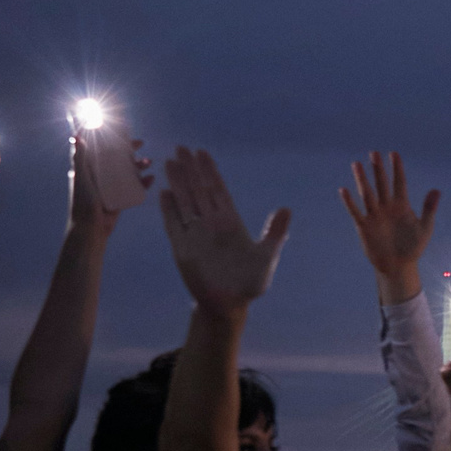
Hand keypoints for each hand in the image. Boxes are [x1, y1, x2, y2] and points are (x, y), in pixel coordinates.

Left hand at [69, 131, 149, 230]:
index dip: (109, 138)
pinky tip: (151, 179)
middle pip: (116, 158)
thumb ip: (80, 158)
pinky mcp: (120, 198)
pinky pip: (134, 188)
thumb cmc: (83, 202)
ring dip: (139, 165)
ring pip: (127, 171)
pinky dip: (143, 183)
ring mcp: (111, 186)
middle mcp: (100, 175)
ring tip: (149, 162)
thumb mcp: (81, 177)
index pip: (100, 148)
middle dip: (129, 150)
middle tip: (141, 143)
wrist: (91, 228)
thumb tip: (76, 136)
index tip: (120, 131)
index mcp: (89, 168)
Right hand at [159, 149, 289, 311]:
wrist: (230, 304)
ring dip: (177, 183)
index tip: (202, 152)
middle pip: (198, 190)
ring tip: (170, 162)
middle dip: (190, 169)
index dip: (210, 171)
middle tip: (182, 146)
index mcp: (230, 222)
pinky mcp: (182, 248)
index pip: (218, 190)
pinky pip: (173, 225)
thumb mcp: (267, 255)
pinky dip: (168, 210)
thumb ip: (276, 232)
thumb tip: (286, 209)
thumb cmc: (251, 282)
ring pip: (184, 202)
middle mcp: (211, 224)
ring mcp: (196, 234)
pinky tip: (163, 193)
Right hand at [340, 151, 438, 297]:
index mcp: (402, 206)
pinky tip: (344, 190)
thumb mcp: (425, 227)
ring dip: (362, 180)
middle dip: (378, 169)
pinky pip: (356, 212)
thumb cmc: (413, 247)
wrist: (399, 266)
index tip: (394, 154)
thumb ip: (429, 208)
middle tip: (374, 153)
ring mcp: (375, 215)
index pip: (399, 183)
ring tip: (357, 164)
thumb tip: (436, 190)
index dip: (397, 169)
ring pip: (367, 194)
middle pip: (381, 184)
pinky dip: (350, 202)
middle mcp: (387, 207)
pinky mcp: (365, 226)